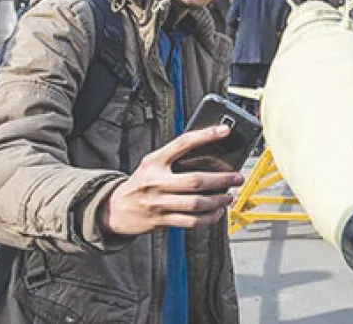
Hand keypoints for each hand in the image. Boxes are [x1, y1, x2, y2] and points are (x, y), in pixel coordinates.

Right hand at [98, 125, 244, 236]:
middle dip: (222, 179)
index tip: (224, 131)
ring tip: (229, 196)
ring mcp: (159, 203)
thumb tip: (210, 153)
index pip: (182, 143)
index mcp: (155, 161)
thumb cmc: (141, 182)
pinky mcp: (161, 220)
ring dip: (218, 200)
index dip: (205, 135)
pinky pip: (191, 221)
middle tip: (237, 177)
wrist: (115, 208)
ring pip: (196, 204)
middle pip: (195, 180)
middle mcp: (156, 181)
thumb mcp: (151, 163)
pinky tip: (218, 212)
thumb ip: (174, 158)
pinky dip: (209, 218)